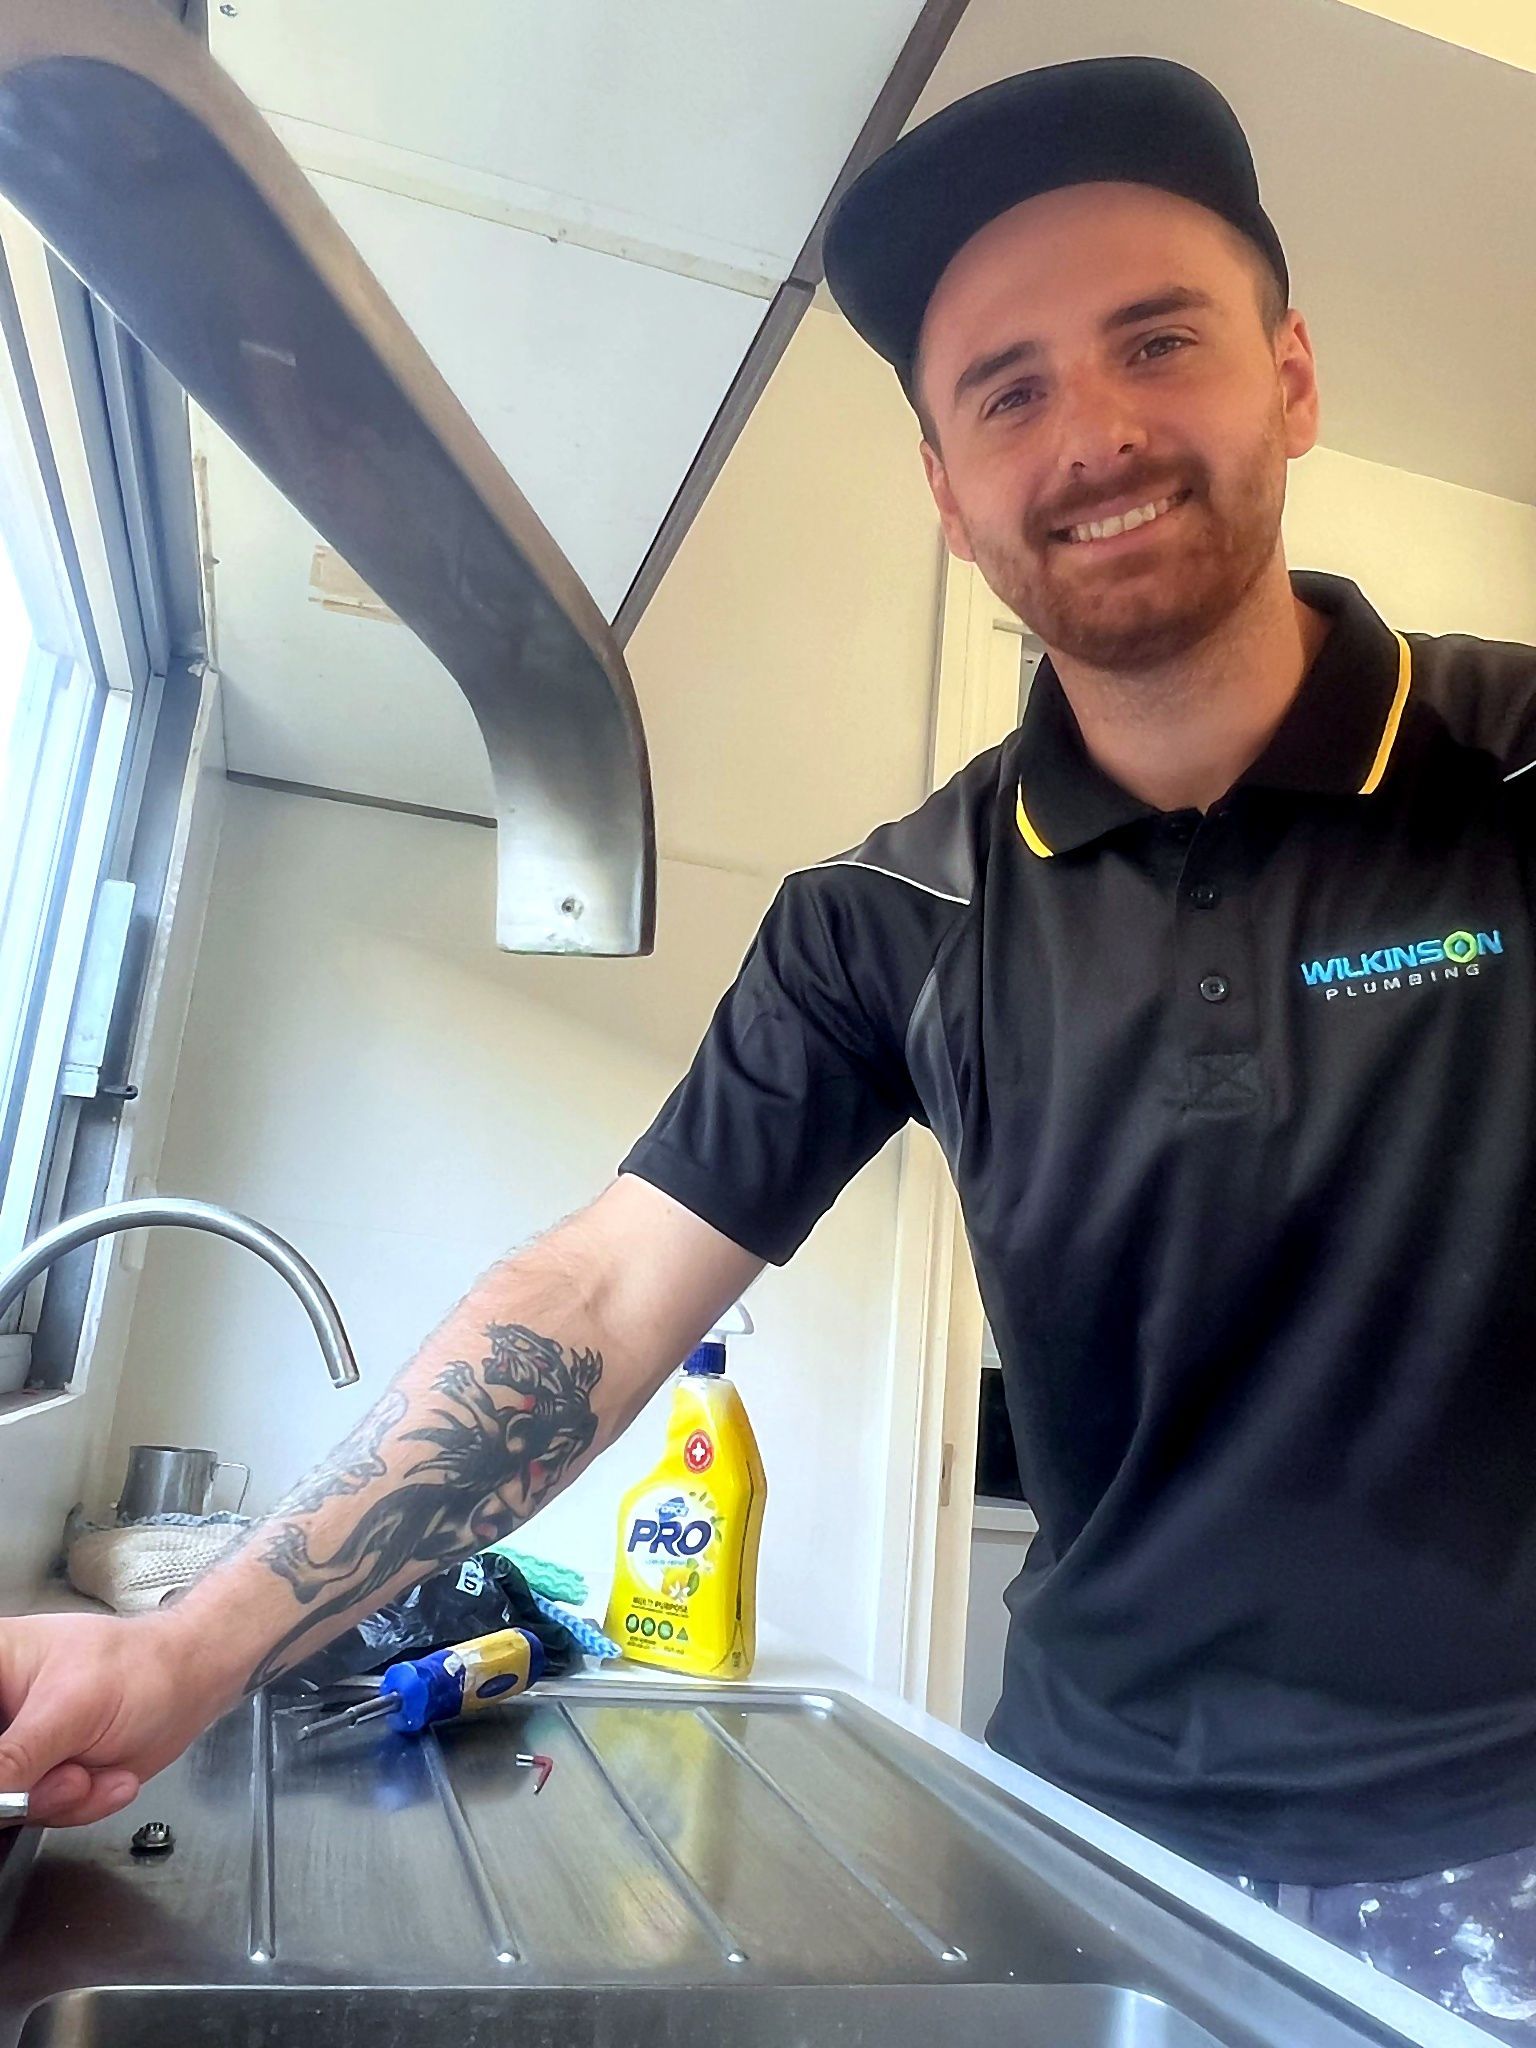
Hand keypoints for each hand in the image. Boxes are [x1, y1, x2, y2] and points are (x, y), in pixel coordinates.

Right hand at [0, 1608, 236, 1826]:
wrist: (188, 1688)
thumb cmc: (140, 1670)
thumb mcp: (70, 1710)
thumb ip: (13, 1758)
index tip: (14, 1770)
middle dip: (26, 1791)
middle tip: (71, 1772)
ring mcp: (14, 1750)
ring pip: (7, 1807)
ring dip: (60, 1799)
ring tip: (91, 1767)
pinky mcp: (37, 1780)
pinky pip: (37, 1817)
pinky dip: (80, 1807)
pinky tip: (104, 1776)